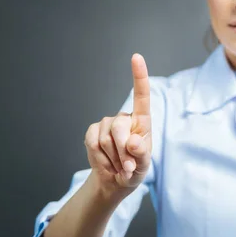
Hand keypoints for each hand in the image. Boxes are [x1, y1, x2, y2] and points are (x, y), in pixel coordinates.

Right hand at [83, 53, 152, 194]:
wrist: (115, 180)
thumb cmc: (135, 168)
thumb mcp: (143, 165)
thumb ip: (141, 154)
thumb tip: (133, 142)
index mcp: (141, 121)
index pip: (141, 96)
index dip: (139, 76)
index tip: (136, 56)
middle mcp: (124, 118)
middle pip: (119, 129)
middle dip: (123, 153)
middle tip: (128, 167)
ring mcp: (106, 124)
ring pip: (105, 140)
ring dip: (113, 159)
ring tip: (119, 165)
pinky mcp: (92, 132)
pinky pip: (92, 144)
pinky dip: (101, 159)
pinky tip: (108, 163)